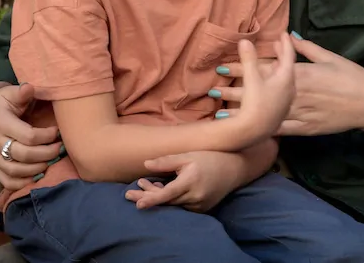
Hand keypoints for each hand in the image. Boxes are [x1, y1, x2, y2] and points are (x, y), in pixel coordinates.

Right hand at [0, 82, 61, 190]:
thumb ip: (22, 92)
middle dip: (46, 154)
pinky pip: (6, 180)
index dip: (46, 136)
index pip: (27, 136)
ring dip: (37, 169)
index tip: (58, 131)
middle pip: (23, 155)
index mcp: (0, 123)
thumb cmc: (4, 100)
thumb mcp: (11, 92)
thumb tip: (29, 87)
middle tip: (61, 148)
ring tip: (52, 161)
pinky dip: (22, 183)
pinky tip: (38, 175)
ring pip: (15, 171)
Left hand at [124, 151, 240, 211]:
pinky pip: (182, 206)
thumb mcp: (188, 155)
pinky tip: (161, 190)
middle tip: (128, 194)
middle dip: (147, 196)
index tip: (138, 204)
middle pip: (166, 201)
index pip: (167, 193)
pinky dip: (171, 199)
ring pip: (173, 204)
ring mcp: (199, 205)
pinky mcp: (202, 208)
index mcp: (191, 181)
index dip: (152, 198)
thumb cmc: (210, 157)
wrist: (235, 168)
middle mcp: (195, 196)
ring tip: (143, 186)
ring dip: (157, 196)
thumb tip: (145, 165)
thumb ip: (167, 161)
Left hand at [216, 35, 363, 135]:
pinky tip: (247, 133)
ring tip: (220, 116)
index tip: (223, 67)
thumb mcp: (330, 57)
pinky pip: (280, 130)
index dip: (243, 68)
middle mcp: (296, 92)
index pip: (265, 69)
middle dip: (234, 90)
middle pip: (260, 91)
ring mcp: (300, 112)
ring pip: (264, 112)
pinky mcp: (306, 128)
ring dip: (243, 114)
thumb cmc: (352, 76)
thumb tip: (289, 36)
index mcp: (300, 72)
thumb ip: (306, 48)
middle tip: (212, 90)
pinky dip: (262, 130)